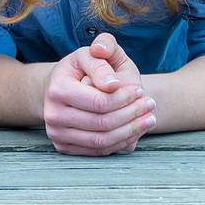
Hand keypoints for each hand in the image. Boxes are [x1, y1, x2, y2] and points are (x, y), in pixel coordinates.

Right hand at [40, 32, 154, 155]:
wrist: (60, 86)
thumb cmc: (81, 67)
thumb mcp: (92, 53)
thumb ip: (105, 53)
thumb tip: (113, 84)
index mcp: (58, 89)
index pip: (99, 102)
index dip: (125, 98)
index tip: (141, 90)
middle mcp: (53, 115)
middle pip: (102, 123)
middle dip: (132, 115)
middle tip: (150, 104)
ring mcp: (57, 134)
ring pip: (102, 141)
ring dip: (131, 131)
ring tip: (149, 119)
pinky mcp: (64, 147)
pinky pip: (99, 151)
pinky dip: (121, 142)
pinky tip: (135, 130)